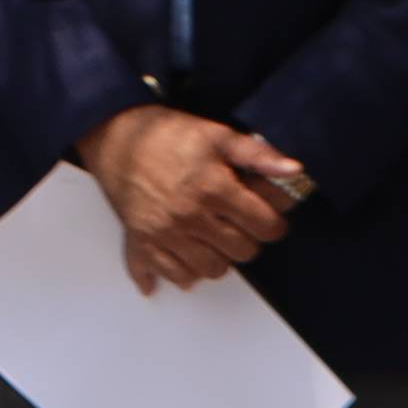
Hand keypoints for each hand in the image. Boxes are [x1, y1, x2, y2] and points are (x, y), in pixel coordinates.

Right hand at [76, 103, 300, 290]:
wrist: (113, 135)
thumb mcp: (217, 134)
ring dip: (219, 257)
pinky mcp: (142, 240)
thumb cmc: (165, 133)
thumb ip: (258, 154)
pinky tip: (187, 255)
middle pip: (242, 252)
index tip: (268, 217)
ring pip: (211, 269)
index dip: (274, 222)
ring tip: (215, 237)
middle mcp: (189, 215)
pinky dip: (183, 272)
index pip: (265, 226)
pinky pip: (172, 274)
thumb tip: (295, 171)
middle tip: (240, 224)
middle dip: (247, 238)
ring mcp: (164, 232)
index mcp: (213, 188)